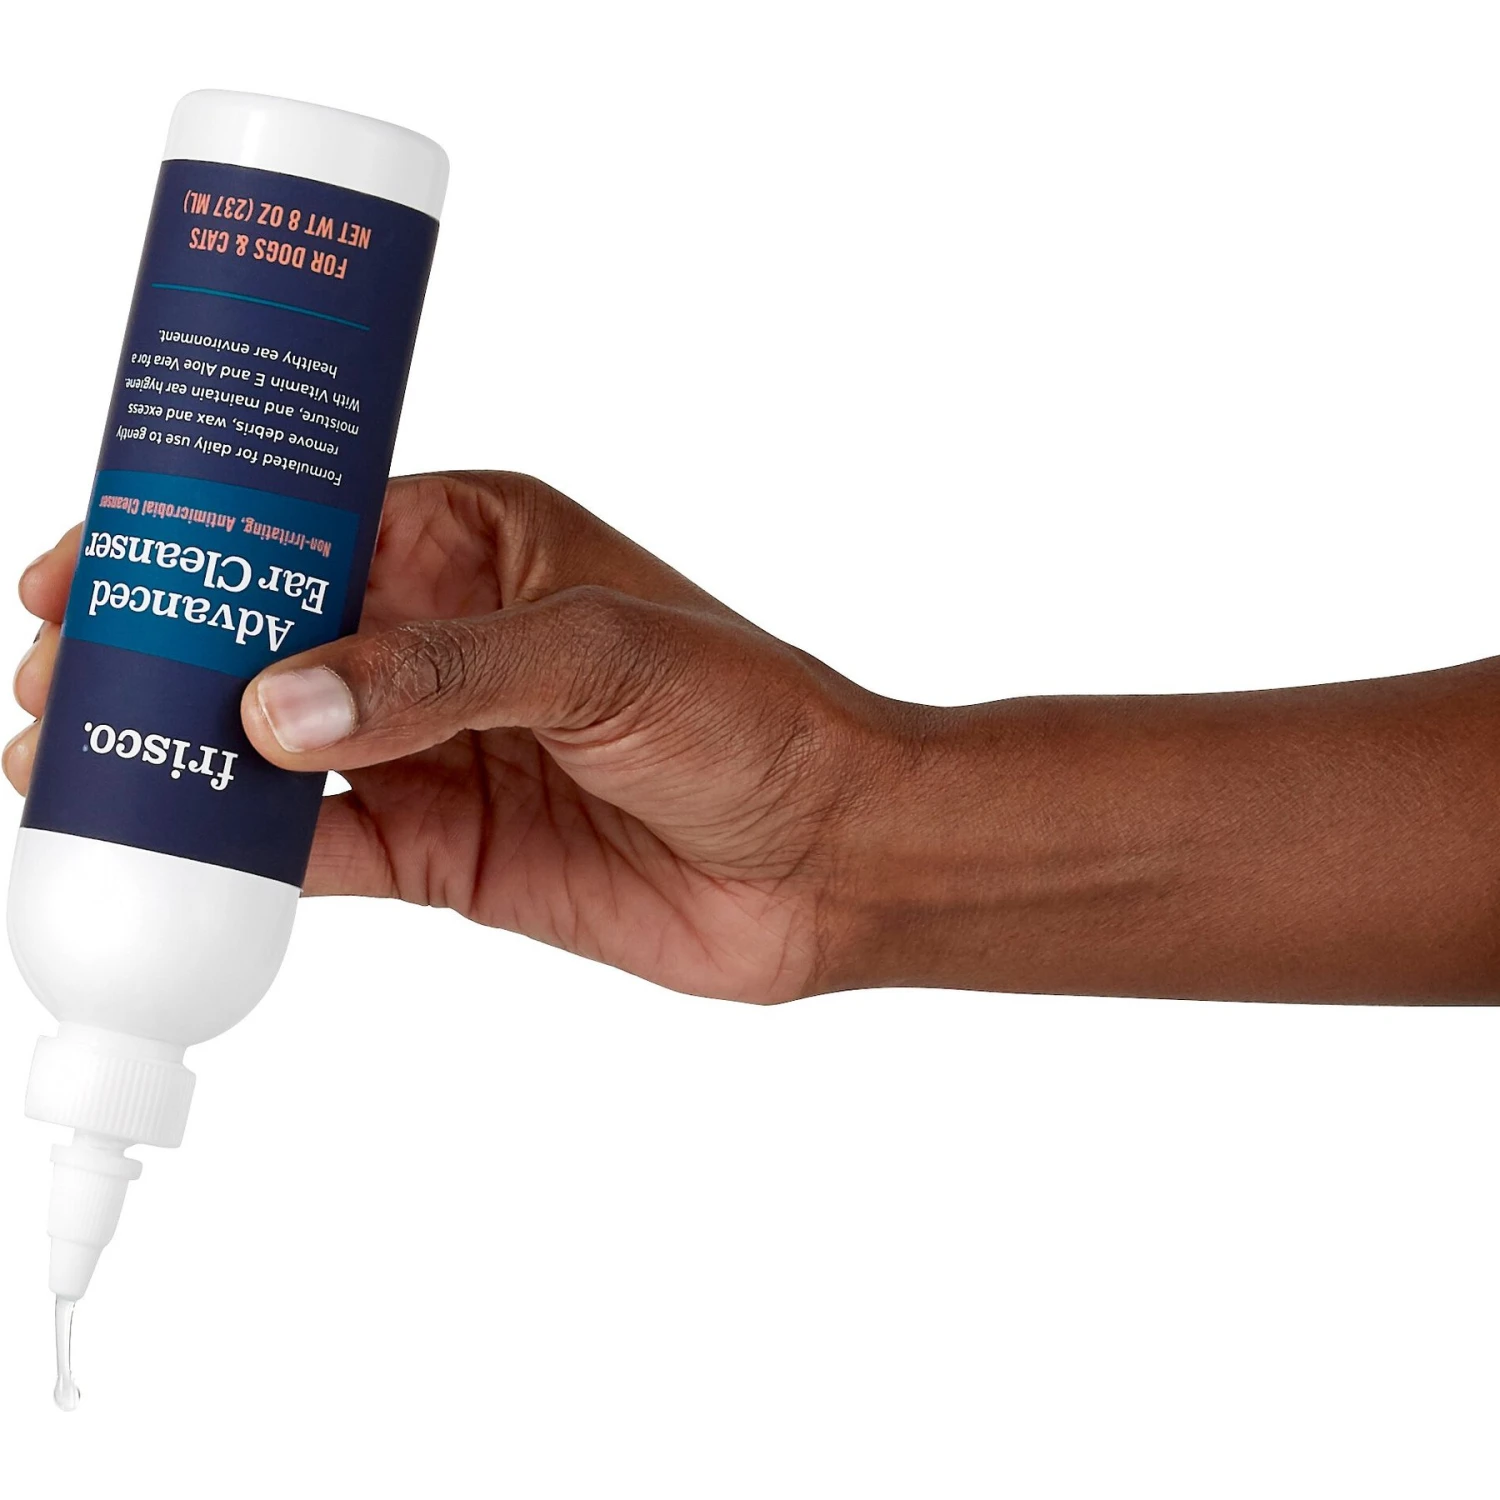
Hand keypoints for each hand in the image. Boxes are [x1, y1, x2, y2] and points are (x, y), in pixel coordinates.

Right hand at [9, 472, 903, 1003]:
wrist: (831, 858)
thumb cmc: (754, 717)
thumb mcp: (596, 655)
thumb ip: (436, 675)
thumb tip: (273, 710)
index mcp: (476, 545)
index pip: (305, 524)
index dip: (193, 542)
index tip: (88, 565)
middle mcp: (444, 644)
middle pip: (268, 638)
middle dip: (162, 656)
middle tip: (60, 681)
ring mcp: (441, 751)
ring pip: (279, 749)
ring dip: (185, 759)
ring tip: (76, 768)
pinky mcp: (451, 851)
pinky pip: (325, 850)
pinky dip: (251, 856)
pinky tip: (179, 856)